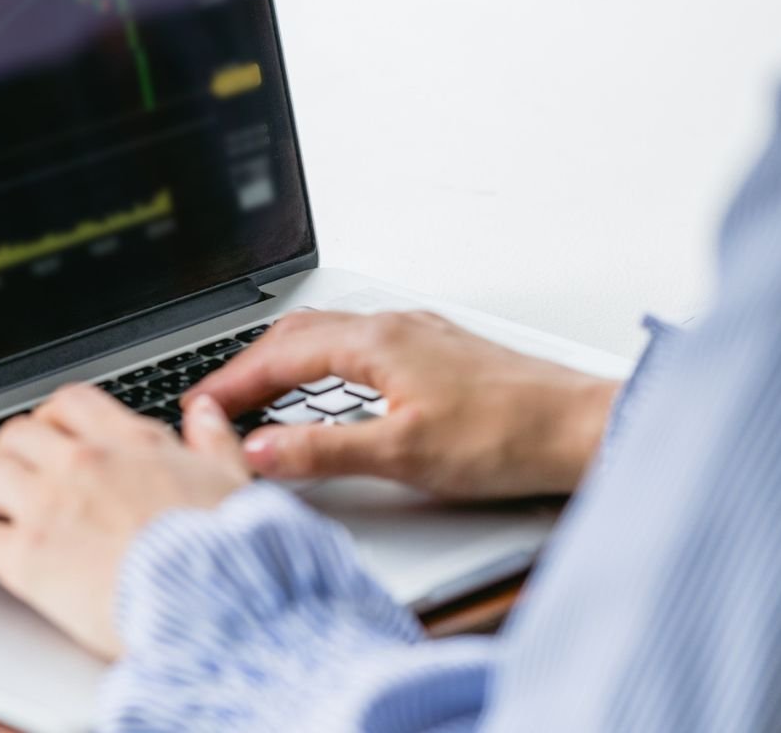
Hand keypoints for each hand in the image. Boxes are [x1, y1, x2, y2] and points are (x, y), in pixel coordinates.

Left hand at [0, 384, 249, 658]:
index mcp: (130, 443)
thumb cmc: (227, 549)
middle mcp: (82, 463)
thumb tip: (206, 411)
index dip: (51, 417)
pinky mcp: (24, 557)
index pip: (72, 404)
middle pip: (18, 433)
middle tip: (7, 472)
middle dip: (8, 451)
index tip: (47, 433)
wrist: (212, 600)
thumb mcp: (233, 481)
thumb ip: (214, 441)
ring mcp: (47, 506)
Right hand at [187, 311, 620, 499]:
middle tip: (216, 403)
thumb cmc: (509, 437)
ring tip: (259, 396)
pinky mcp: (440, 352)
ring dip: (286, 362)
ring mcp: (420, 335)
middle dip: (249, 366)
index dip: (231, 383)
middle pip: (299, 334)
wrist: (583, 428)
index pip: (279, 355)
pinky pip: (361, 345)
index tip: (197, 409)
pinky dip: (324, 363)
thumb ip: (323, 451)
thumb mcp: (403, 454)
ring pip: (332, 336)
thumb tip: (258, 451)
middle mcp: (395, 326)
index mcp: (377, 341)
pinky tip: (331, 388)